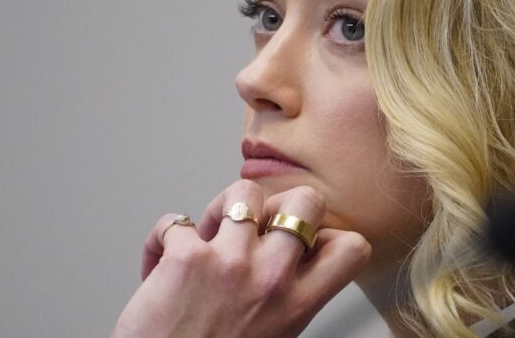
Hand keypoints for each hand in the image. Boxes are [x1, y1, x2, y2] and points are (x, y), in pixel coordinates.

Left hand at [110, 179, 371, 337]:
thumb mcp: (275, 336)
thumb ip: (289, 300)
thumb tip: (292, 266)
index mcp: (298, 303)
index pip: (351, 247)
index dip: (329, 233)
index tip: (308, 238)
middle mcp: (270, 277)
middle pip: (305, 200)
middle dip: (283, 203)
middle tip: (260, 224)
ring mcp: (229, 260)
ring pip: (243, 191)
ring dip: (223, 207)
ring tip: (211, 230)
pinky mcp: (185, 256)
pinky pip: (176, 221)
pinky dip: (165, 235)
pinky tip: (163, 255)